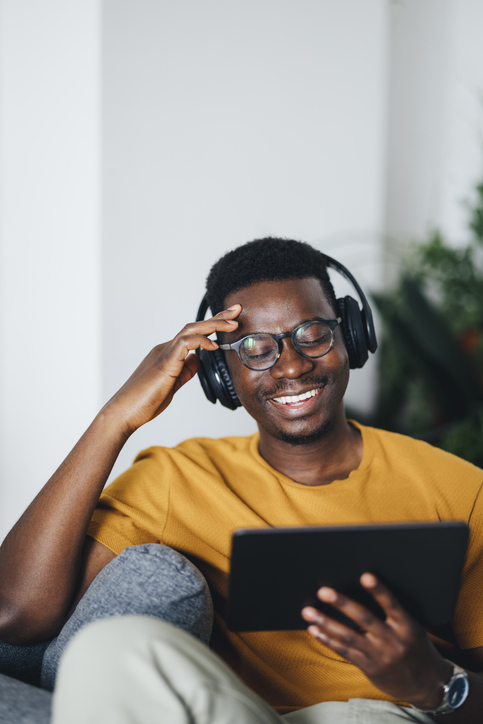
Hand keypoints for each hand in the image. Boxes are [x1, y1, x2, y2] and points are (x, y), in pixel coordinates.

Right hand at [101, 305, 240, 434]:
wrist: (124, 412)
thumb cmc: (145, 401)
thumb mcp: (173, 384)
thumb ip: (185, 371)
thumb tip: (198, 360)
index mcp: (168, 354)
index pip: (193, 334)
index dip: (213, 325)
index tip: (230, 319)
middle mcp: (166, 349)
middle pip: (194, 326)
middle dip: (218, 317)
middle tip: (237, 309)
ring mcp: (164, 353)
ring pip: (190, 330)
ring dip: (213, 325)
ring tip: (232, 323)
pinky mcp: (164, 362)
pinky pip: (185, 344)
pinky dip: (201, 341)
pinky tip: (214, 345)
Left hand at [301, 573, 452, 708]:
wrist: (428, 685)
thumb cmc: (417, 648)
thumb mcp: (413, 628)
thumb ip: (393, 614)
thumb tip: (362, 592)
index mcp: (406, 625)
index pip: (391, 604)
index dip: (379, 590)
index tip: (365, 576)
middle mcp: (393, 639)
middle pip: (364, 618)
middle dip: (342, 604)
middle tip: (323, 591)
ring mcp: (380, 654)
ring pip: (349, 636)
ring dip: (326, 622)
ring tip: (308, 611)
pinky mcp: (370, 667)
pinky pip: (345, 652)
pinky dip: (328, 640)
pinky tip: (314, 630)